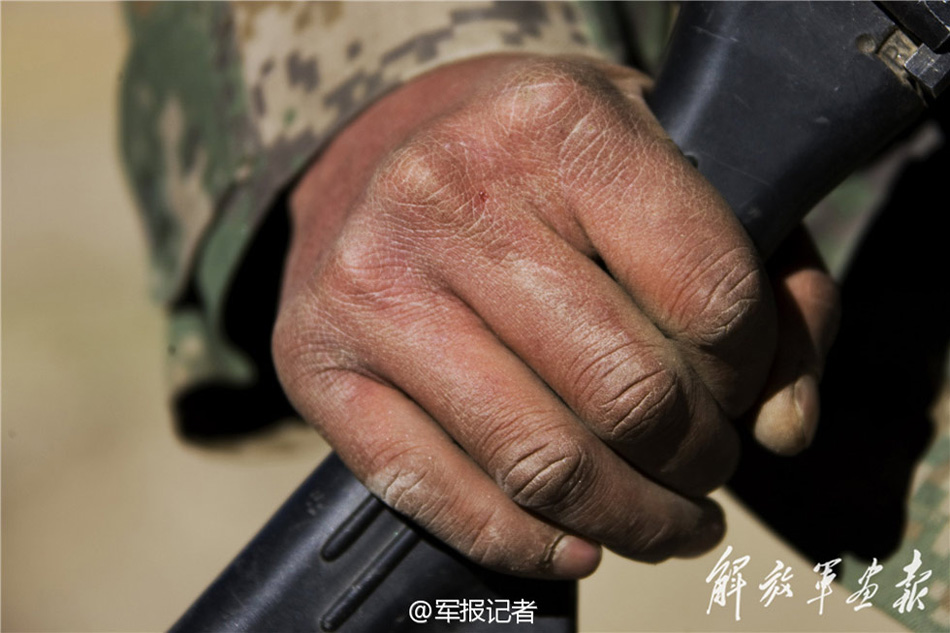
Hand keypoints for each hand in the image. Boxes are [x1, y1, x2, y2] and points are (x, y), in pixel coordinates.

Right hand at [273, 55, 838, 577]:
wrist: (379, 146)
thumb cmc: (537, 165)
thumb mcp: (666, 163)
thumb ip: (770, 279)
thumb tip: (787, 428)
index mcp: (557, 124)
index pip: (711, 296)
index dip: (753, 369)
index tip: (741, 384)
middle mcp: (450, 195)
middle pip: (628, 394)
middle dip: (697, 461)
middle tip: (706, 465)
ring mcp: (372, 284)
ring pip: (540, 463)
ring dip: (629, 520)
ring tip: (664, 520)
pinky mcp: (317, 363)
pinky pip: (433, 493)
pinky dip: (523, 544)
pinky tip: (574, 543)